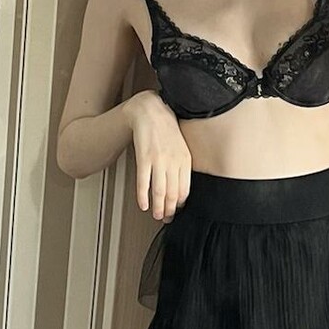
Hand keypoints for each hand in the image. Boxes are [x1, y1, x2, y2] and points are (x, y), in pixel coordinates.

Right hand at [126, 91, 191, 221]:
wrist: (150, 110)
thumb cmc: (166, 128)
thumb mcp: (181, 146)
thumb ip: (182, 165)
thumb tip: (180, 187)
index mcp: (185, 159)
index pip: (185, 190)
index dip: (180, 204)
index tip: (176, 211)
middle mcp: (174, 161)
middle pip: (173, 194)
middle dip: (170, 210)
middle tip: (166, 218)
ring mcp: (159, 160)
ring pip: (160, 191)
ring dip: (158, 208)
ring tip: (156, 216)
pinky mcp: (144, 158)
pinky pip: (143, 182)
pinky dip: (143, 196)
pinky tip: (143, 204)